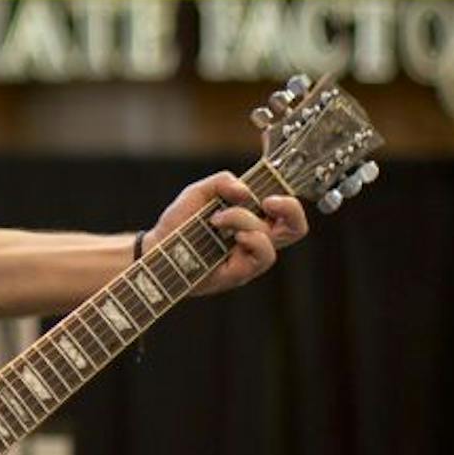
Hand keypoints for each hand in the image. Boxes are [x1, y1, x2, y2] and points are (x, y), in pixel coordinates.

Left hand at [148, 171, 308, 296]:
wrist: (157, 247)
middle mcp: (256, 237)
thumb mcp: (199, 192)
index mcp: (252, 216)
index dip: (289, 197)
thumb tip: (244, 191)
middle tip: (269, 201)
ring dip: (245, 220)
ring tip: (218, 219)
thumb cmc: (180, 222)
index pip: (285, 209)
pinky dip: (250, 239)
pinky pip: (261, 256)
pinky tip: (229, 234)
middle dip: (291, 209)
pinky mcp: (240, 272)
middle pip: (296, 228)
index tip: (270, 188)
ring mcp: (249, 256)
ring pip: (271, 238)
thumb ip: (221, 182)